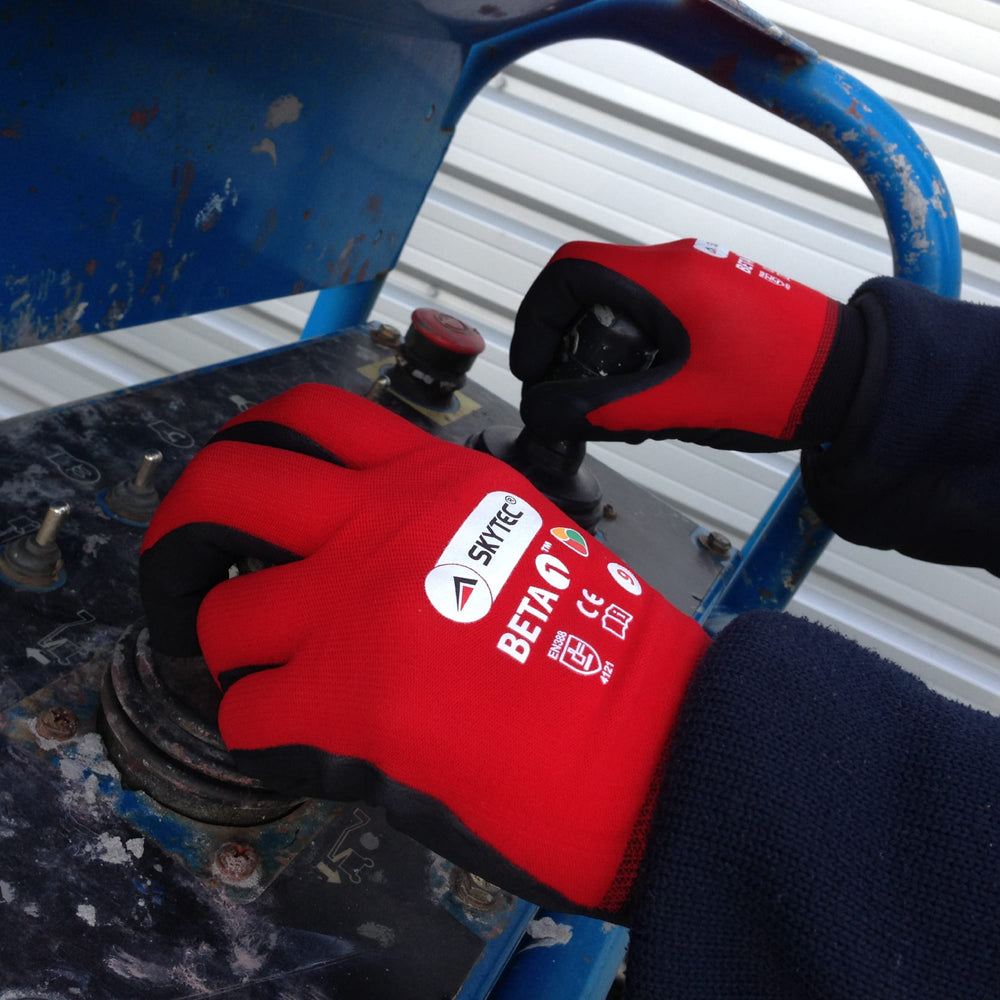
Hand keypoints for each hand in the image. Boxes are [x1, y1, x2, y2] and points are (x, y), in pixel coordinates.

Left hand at [139, 384, 709, 917]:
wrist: (652, 742)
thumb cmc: (602, 651)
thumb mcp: (519, 536)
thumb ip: (430, 520)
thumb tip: (344, 544)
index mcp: (433, 481)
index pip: (305, 418)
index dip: (243, 447)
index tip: (228, 493)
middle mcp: (383, 527)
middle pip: (222, 486)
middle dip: (174, 532)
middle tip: (177, 573)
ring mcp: (358, 612)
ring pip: (223, 620)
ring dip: (234, 658)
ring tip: (276, 683)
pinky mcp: (349, 706)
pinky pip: (245, 715)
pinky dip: (260, 734)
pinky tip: (304, 742)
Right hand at [511, 238, 863, 449]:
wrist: (855, 380)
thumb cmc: (776, 386)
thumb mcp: (679, 404)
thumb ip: (603, 410)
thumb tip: (542, 413)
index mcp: (664, 279)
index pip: (568, 273)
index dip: (537, 322)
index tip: (535, 371)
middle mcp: (676, 266)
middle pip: (587, 292)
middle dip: (566, 348)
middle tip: (571, 399)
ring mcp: (697, 281)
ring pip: (618, 310)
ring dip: (601, 358)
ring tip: (620, 412)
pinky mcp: (713, 301)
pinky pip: (651, 319)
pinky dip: (634, 356)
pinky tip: (654, 401)